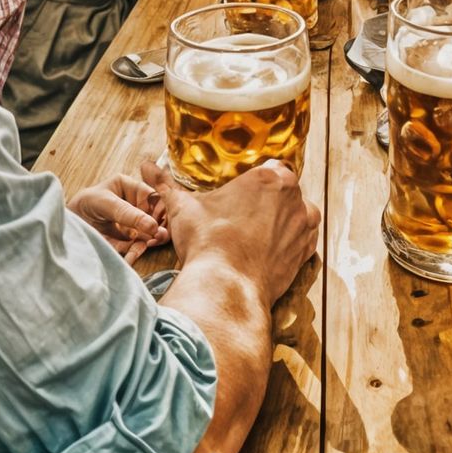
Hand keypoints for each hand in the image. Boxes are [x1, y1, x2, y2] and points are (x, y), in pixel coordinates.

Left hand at [69, 173, 169, 263]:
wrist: (64, 227)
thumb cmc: (83, 205)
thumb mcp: (106, 204)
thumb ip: (128, 214)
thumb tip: (153, 226)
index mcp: (130, 187)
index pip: (153, 196)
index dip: (160, 208)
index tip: (159, 221)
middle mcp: (134, 205)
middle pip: (155, 215)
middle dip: (158, 226)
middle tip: (159, 235)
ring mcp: (131, 223)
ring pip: (150, 232)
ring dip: (151, 240)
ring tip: (149, 243)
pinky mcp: (125, 241)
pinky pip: (137, 247)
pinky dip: (136, 253)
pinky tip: (132, 256)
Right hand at [143, 157, 320, 306]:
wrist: (226, 286)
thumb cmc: (206, 242)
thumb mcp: (183, 208)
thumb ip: (166, 185)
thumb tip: (145, 167)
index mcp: (269, 178)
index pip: (271, 167)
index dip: (257, 180)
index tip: (245, 193)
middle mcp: (293, 198)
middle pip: (286, 190)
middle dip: (271, 200)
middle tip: (248, 215)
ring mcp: (302, 226)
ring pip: (300, 214)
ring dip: (286, 220)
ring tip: (260, 233)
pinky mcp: (305, 253)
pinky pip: (306, 241)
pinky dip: (294, 244)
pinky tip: (273, 250)